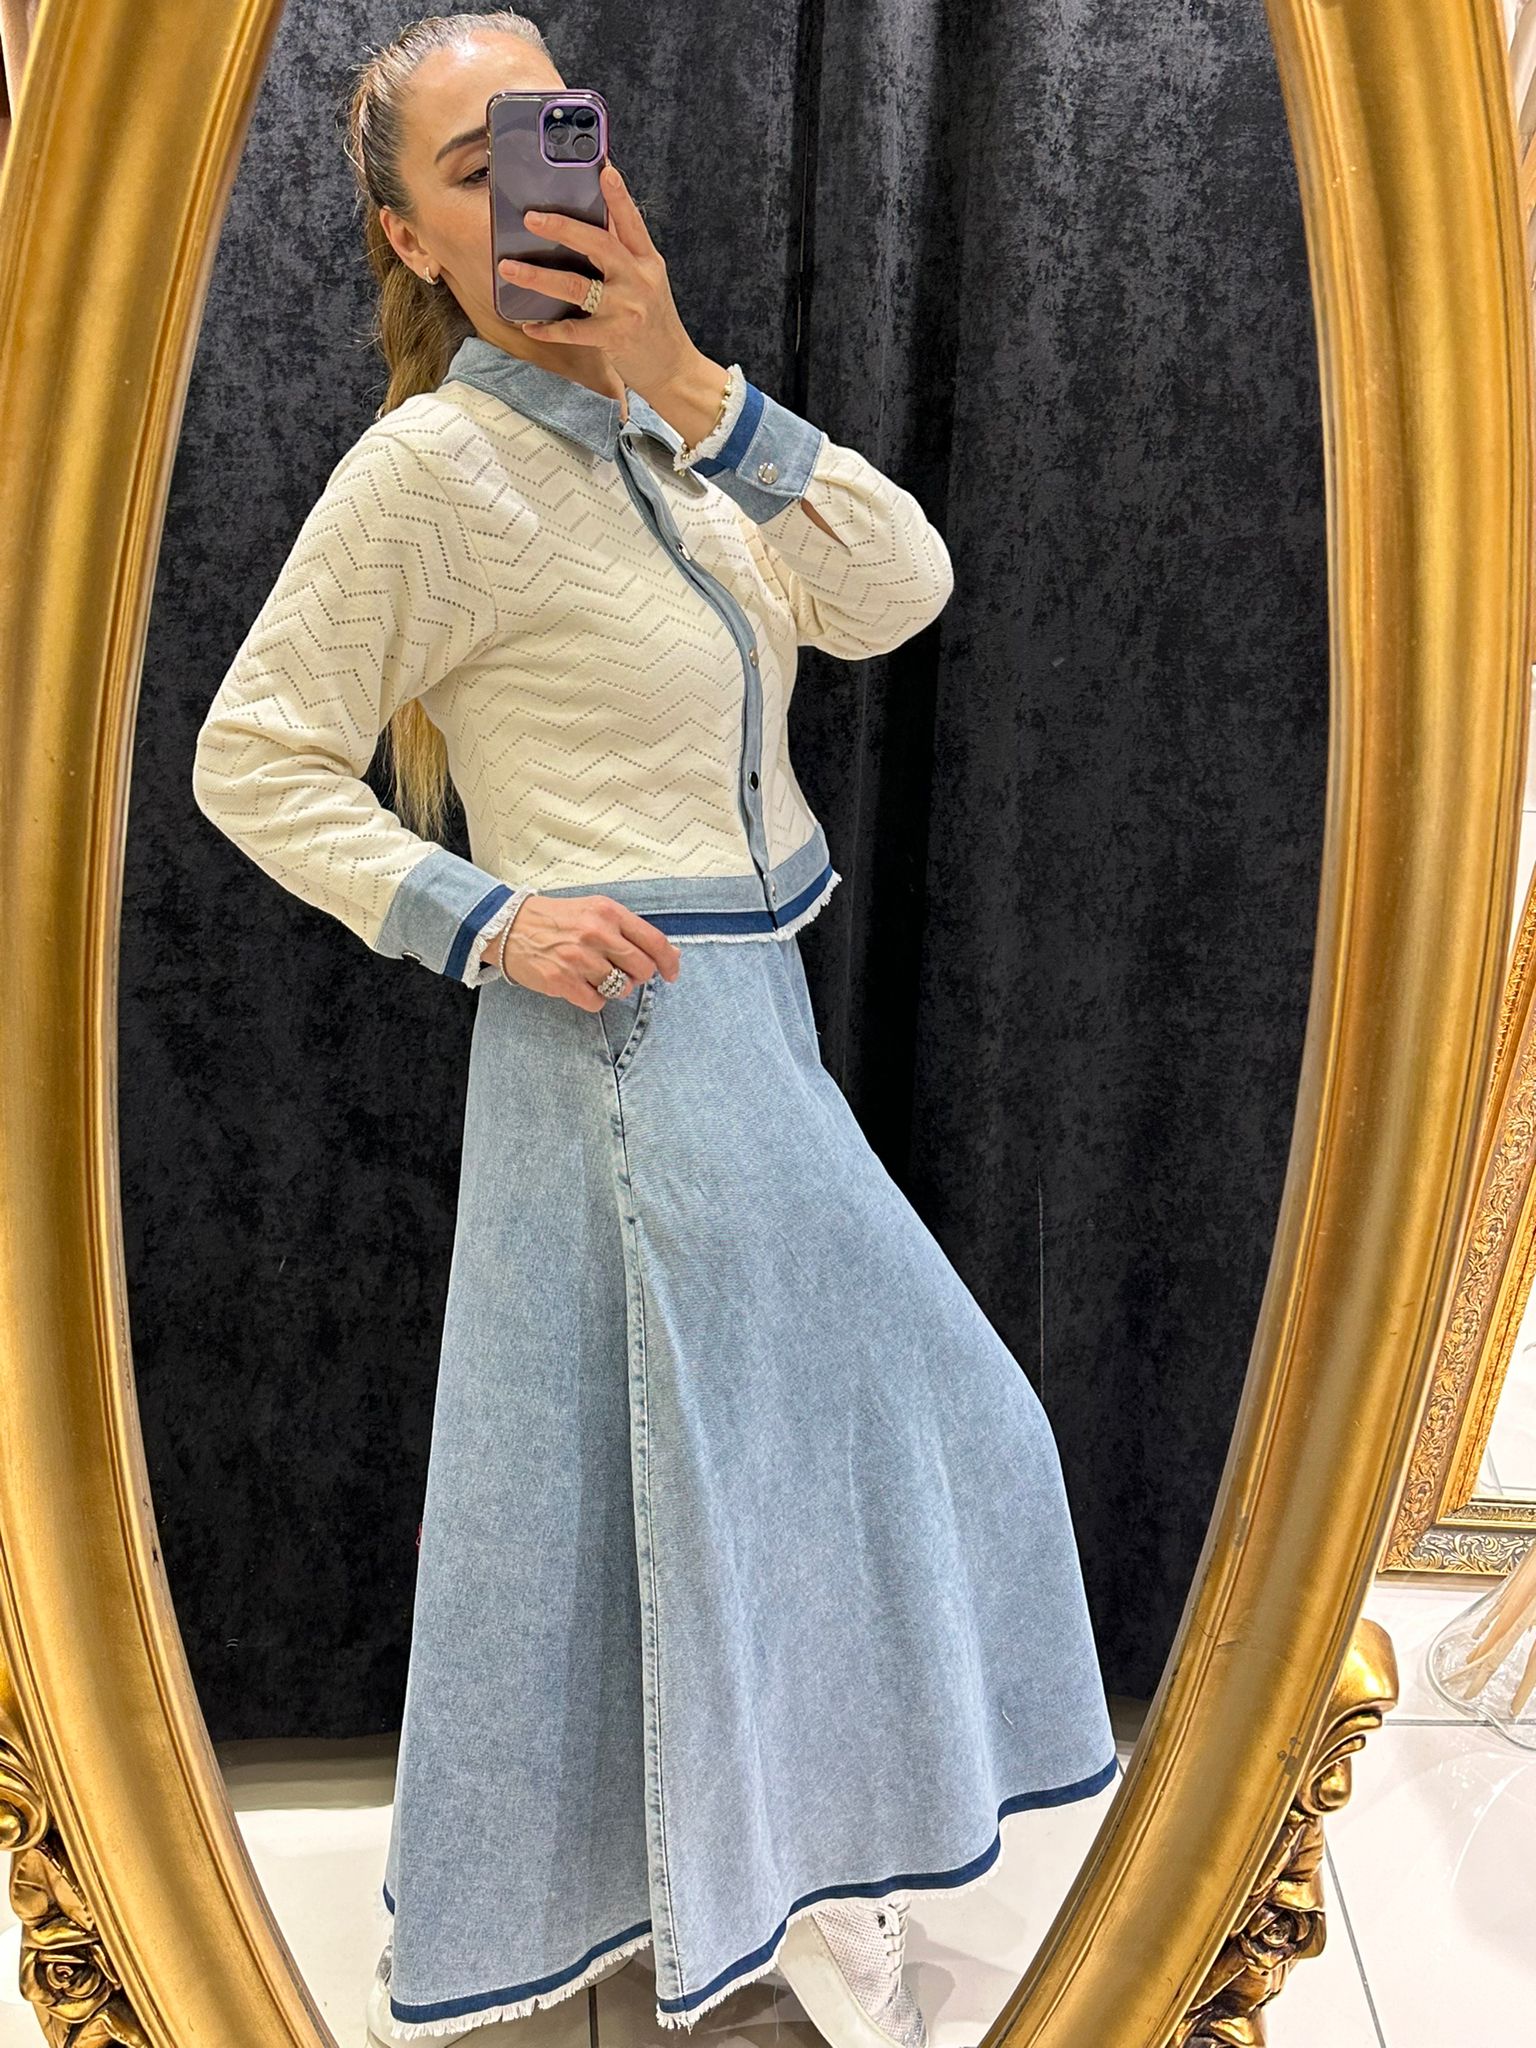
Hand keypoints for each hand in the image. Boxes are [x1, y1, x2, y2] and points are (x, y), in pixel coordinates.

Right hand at [492, 893, 680, 1010]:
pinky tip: (579, 984)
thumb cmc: (557, 920)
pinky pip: (596, 1002)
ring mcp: (578, 958)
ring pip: (621, 989)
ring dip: (613, 987)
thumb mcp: (595, 911)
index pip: (654, 941)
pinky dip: (593, 998)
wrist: (508, 926)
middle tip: (620, 971)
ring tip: (593, 974)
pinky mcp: (562, 980)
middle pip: (642, 969)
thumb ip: (630, 931)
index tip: (672, 973)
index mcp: (608, 912)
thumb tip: (670, 955)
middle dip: (637, 976)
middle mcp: (596, 933)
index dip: (669, 962)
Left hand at [498, 161, 698, 402]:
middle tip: (531, 218)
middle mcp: (638, 280)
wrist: (674, 369)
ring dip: (538, 276)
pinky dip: (548, 329)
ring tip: (508, 268)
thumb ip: (625, 253)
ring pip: (575, 286)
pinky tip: (529, 325)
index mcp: (647, 262)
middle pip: (598, 245)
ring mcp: (626, 309)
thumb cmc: (655, 323)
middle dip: (562, 228)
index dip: (618, 196)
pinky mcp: (613, 337)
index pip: (632, 222)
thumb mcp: (648, 282)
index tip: (604, 170)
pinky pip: (573, 330)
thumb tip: (597, 221)